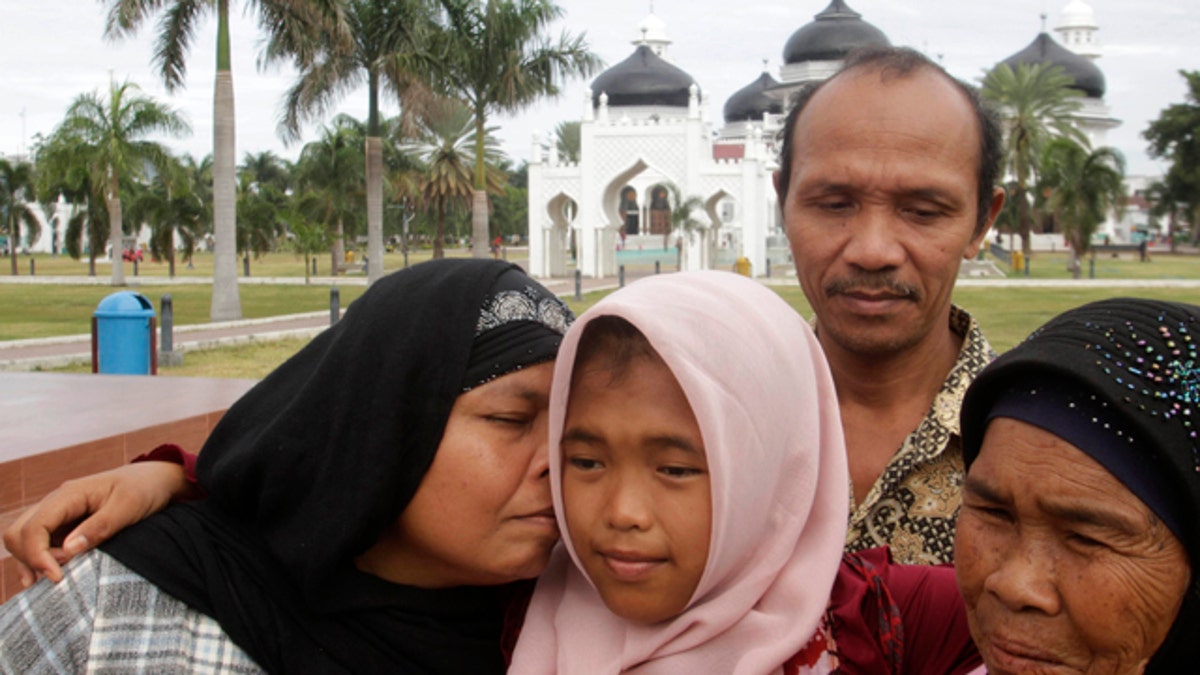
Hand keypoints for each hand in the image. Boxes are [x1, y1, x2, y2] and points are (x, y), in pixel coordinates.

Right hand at [2, 462, 194, 585]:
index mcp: (68, 495)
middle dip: (30, 559)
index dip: (37, 556)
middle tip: (60, 576)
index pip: (32, 528)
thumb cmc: (145, 489)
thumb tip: (67, 551)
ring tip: (56, 580)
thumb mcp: (128, 507)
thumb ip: (99, 527)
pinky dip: (40, 560)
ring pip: (24, 539)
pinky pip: (40, 544)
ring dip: (32, 561)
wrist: (157, 479)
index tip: (58, 578)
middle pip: (18, 534)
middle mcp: (56, 503)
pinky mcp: (65, 526)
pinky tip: (50, 577)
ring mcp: (59, 515)